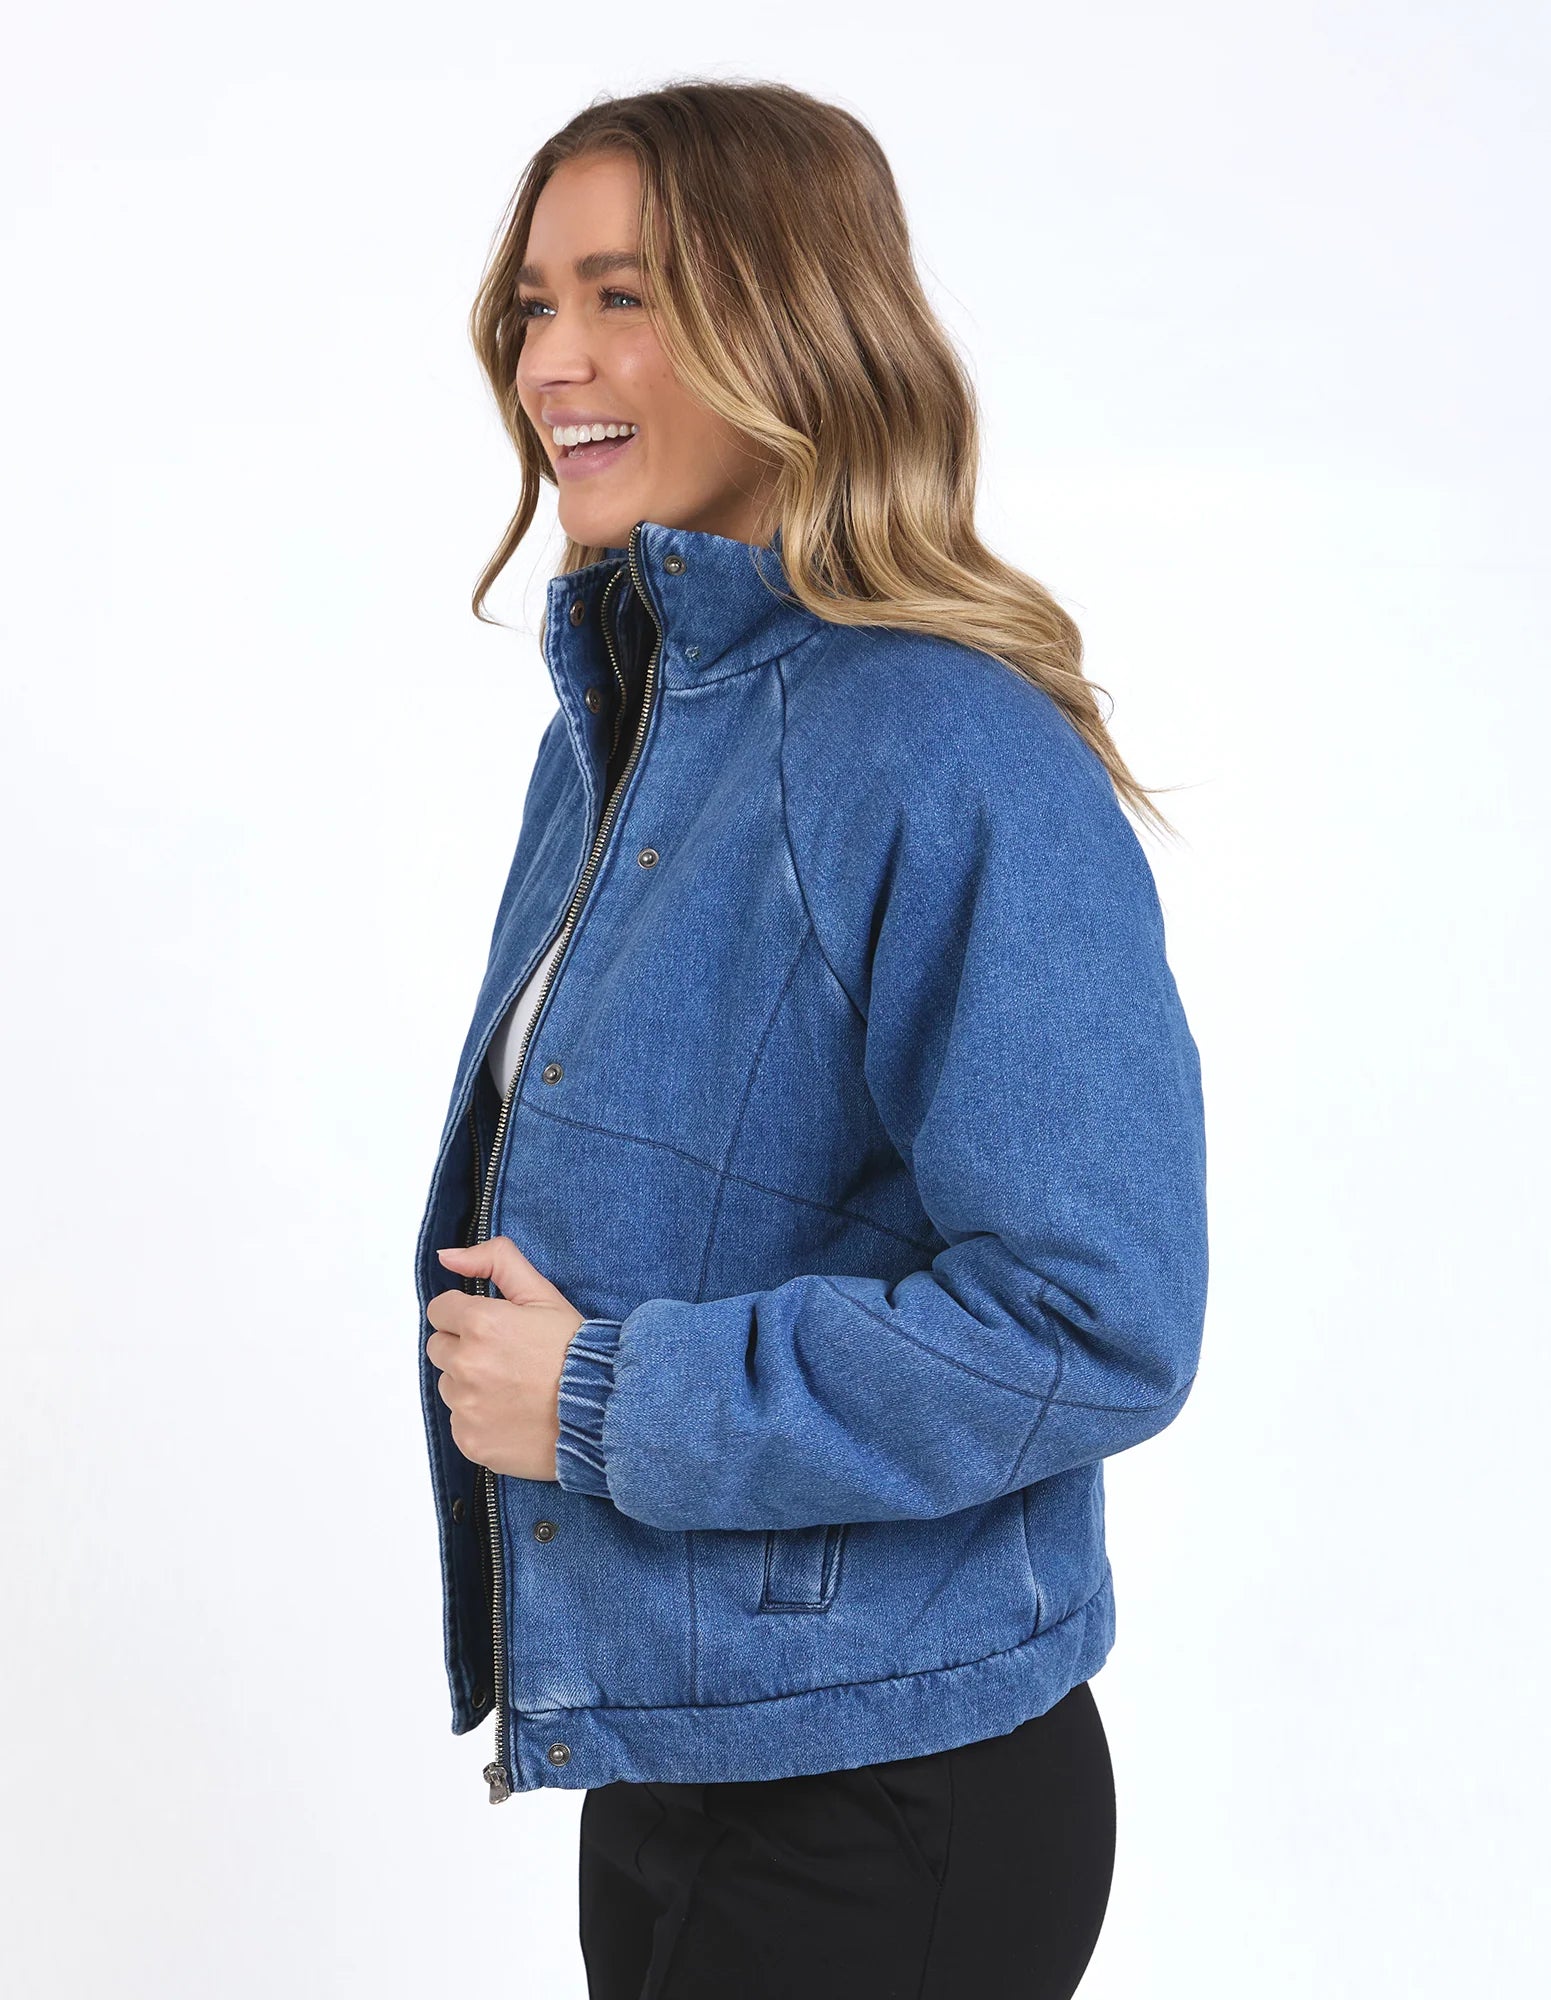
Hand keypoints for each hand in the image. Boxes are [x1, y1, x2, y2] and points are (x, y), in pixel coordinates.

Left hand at [426, 1237, 586, 1479]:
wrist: (602, 1412)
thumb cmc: (576, 1352)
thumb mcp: (542, 1294)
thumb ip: (496, 1260)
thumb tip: (449, 1257)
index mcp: (480, 1324)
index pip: (441, 1311)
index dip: (466, 1315)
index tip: (492, 1328)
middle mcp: (467, 1365)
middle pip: (440, 1348)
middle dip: (466, 1348)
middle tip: (507, 1359)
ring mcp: (466, 1406)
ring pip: (449, 1386)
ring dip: (471, 1385)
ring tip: (513, 1389)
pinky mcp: (469, 1440)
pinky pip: (459, 1422)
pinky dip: (479, 1419)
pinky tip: (512, 1415)